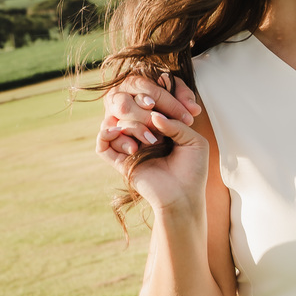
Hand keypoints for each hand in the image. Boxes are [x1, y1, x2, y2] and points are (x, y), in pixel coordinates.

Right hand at [96, 78, 206, 213]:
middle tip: (158, 128)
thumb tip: (154, 116)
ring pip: (114, 124)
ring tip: (150, 140)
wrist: (184, 197)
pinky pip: (102, 145)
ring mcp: (129, 148)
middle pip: (127, 111)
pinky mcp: (120, 163)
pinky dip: (106, 135)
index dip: (148, 98)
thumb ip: (176, 124)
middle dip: (140, 113)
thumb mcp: (193, 141)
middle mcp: (141, 135)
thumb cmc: (193, 170)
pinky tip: (123, 137)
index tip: (158, 102)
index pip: (144, 104)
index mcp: (158, 127)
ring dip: (130, 126)